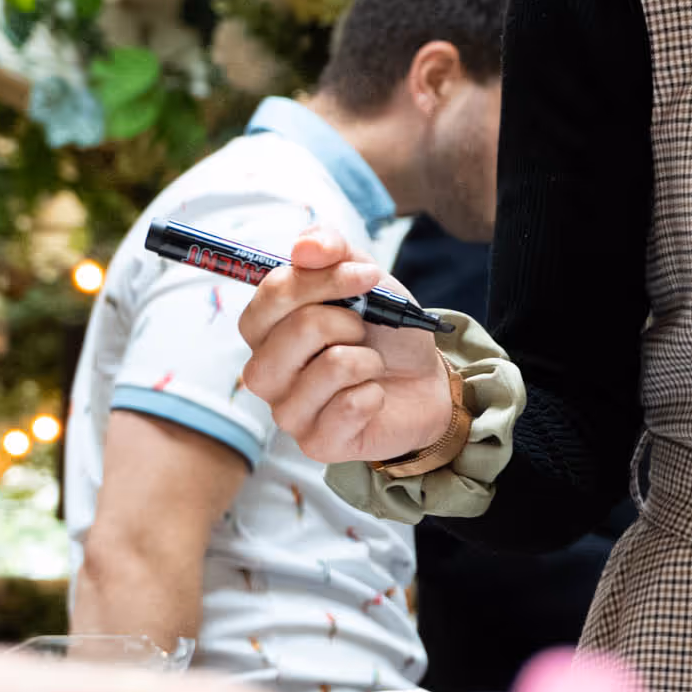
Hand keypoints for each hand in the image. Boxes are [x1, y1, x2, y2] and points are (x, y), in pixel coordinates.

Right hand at [236, 234, 459, 467]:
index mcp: (268, 328)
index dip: (320, 280)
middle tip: (364, 328)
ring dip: (365, 358)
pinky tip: (374, 396)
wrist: (426, 381)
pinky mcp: (317, 444)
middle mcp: (266, 371)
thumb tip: (304, 248)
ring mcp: (288, 411)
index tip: (366, 276)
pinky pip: (349, 406)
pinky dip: (374, 393)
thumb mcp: (363, 277)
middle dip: (344, 320)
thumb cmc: (384, 331)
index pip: (270, 296)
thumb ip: (331, 249)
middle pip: (291, 331)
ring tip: (370, 364)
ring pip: (326, 368)